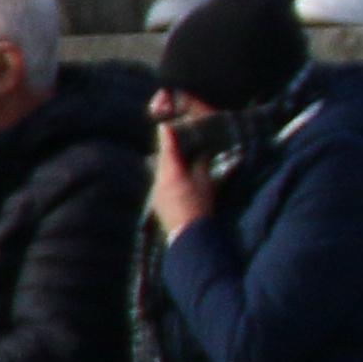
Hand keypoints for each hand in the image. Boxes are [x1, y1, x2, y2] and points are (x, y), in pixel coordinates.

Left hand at [150, 117, 217, 235]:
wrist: (188, 235)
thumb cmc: (201, 207)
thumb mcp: (206, 184)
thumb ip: (201, 167)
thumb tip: (200, 154)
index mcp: (172, 173)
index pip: (169, 150)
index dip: (168, 137)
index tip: (164, 126)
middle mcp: (160, 181)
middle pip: (161, 161)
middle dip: (167, 152)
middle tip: (172, 142)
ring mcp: (156, 194)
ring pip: (160, 173)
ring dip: (167, 166)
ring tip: (176, 162)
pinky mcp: (156, 204)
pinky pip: (160, 185)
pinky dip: (166, 179)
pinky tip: (175, 182)